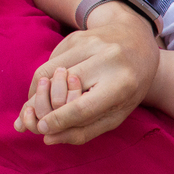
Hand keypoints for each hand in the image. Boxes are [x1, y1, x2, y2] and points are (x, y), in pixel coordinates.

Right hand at [14, 3, 158, 144]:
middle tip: (35, 117)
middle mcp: (108, 59)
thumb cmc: (129, 86)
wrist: (137, 40)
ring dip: (37, 91)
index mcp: (123, 83)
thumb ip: (85, 130)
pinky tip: (52, 85)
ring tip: (38, 103)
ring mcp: (91, 43)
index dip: (58, 120)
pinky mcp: (77, 36)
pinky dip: (45, 78)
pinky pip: (50, 61)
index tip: (41, 128)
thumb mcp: (117, 112)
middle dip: (42, 105)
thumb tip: (48, 138)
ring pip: (48, 72)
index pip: (82, 107)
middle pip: (59, 88)